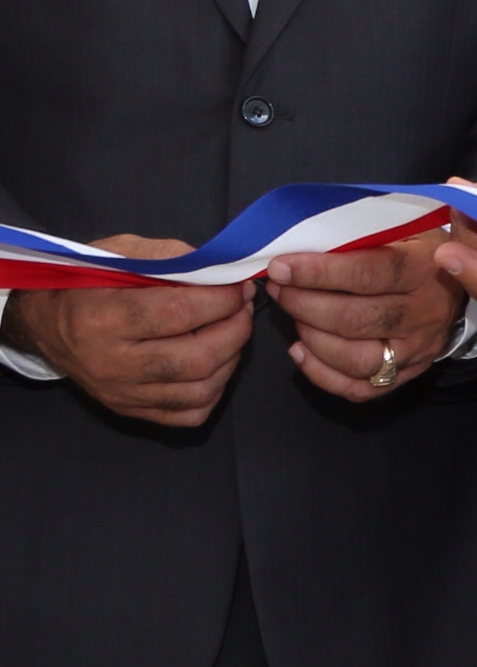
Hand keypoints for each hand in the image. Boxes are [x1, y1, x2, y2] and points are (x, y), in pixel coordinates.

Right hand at [0, 237, 254, 426]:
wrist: (44, 324)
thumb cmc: (83, 283)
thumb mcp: (115, 253)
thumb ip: (167, 255)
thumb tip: (220, 267)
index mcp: (100, 319)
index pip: (179, 313)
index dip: (221, 299)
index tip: (237, 286)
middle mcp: (110, 363)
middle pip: (196, 358)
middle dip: (235, 330)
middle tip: (241, 308)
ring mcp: (121, 393)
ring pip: (199, 390)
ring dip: (231, 359)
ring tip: (231, 331)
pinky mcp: (130, 410)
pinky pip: (189, 414)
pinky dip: (214, 389)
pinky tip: (213, 362)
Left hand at [264, 236, 466, 401]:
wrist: (464, 280)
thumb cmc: (419, 249)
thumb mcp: (404, 227)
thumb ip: (362, 232)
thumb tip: (302, 237)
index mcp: (424, 268)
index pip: (368, 273)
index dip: (318, 273)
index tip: (281, 267)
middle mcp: (425, 313)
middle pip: (355, 320)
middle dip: (304, 305)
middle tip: (279, 289)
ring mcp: (418, 348)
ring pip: (356, 358)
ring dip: (312, 338)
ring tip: (293, 317)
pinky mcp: (409, 371)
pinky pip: (361, 388)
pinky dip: (322, 374)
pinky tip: (301, 350)